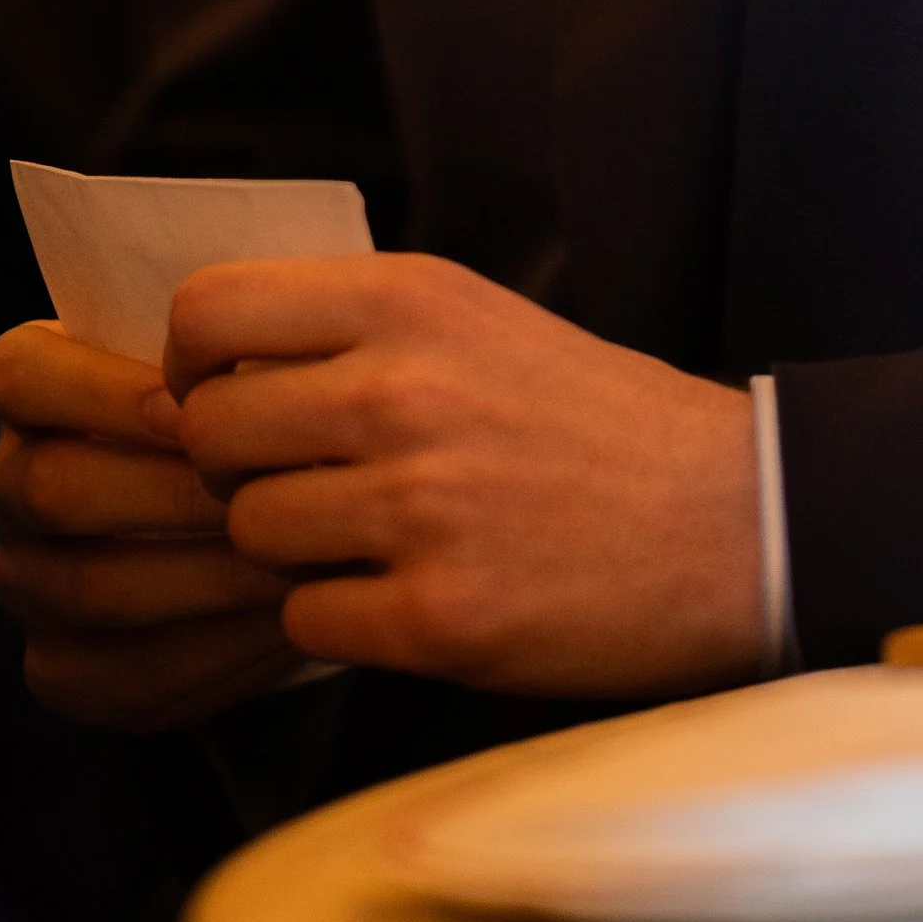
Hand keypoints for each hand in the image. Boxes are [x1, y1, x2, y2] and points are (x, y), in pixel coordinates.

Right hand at [0, 321, 300, 731]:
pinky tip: (289, 618)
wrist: (272, 521)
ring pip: (87, 587)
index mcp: (29, 388)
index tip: (196, 406)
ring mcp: (25, 583)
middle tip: (277, 490)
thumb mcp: (238, 366)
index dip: (105, 392)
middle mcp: (8, 485)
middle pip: (50, 488)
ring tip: (298, 555)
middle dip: (173, 492)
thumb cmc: (254, 411)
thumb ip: (234, 358)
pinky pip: (126, 670)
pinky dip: (218, 648)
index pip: (21, 374)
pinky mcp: (63, 670)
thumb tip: (275, 371)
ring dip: (205, 573)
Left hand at [162, 251, 762, 700]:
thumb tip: (201, 366)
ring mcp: (419, 507)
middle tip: (303, 483)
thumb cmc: (595, 421)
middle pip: (209, 434)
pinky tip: (410, 594)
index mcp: (412, 301)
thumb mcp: (481, 320)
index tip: (223, 396)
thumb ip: (355, 328)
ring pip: (250, 532)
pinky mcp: (437, 617)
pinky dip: (343, 618)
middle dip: (236, 471)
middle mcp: (404, 392)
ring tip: (376, 540)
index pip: (207, 312)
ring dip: (293, 548)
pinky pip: (306, 620)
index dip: (190, 365)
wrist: (733, 520)